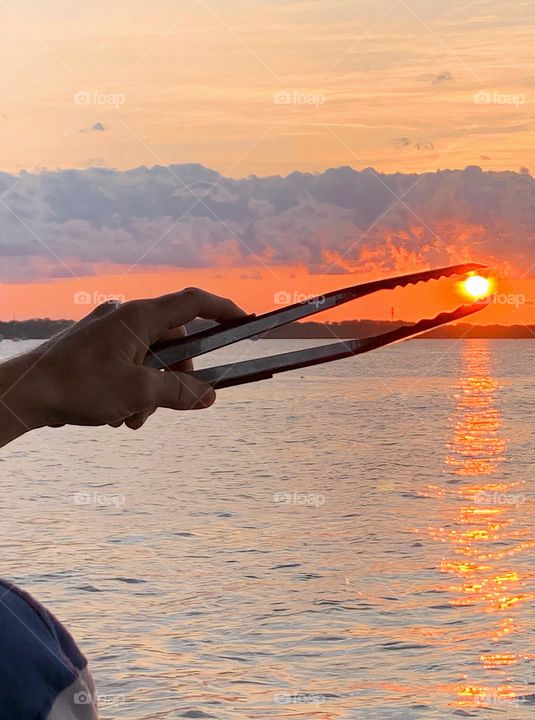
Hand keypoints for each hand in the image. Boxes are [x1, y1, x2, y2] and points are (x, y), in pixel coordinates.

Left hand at [0, 288, 245, 444]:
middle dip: (177, 376)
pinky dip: (133, 389)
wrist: (22, 394)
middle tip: (173, 401)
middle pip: (174, 340)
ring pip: (150, 359)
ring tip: (134, 417)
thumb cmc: (76, 386)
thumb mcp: (139, 393)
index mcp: (139, 316)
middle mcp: (124, 317)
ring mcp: (107, 331)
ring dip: (152, 390)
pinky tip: (119, 415)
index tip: (245, 321)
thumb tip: (210, 396)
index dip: (224, 310)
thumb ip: (180, 393)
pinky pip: (129, 364)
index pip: (194, 302)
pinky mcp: (94, 348)